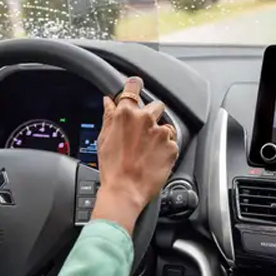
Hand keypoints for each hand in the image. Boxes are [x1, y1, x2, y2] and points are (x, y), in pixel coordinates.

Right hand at [91, 77, 178, 234]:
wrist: (125, 191)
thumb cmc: (112, 168)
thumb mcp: (104, 139)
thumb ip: (109, 117)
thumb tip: (108, 102)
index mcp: (126, 114)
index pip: (133, 87)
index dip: (135, 85)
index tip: (137, 84)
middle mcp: (145, 119)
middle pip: (156, 105)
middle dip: (152, 115)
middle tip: (144, 132)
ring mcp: (161, 133)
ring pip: (166, 125)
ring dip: (160, 133)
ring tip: (149, 151)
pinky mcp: (172, 146)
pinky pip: (172, 142)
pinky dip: (166, 149)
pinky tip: (154, 159)